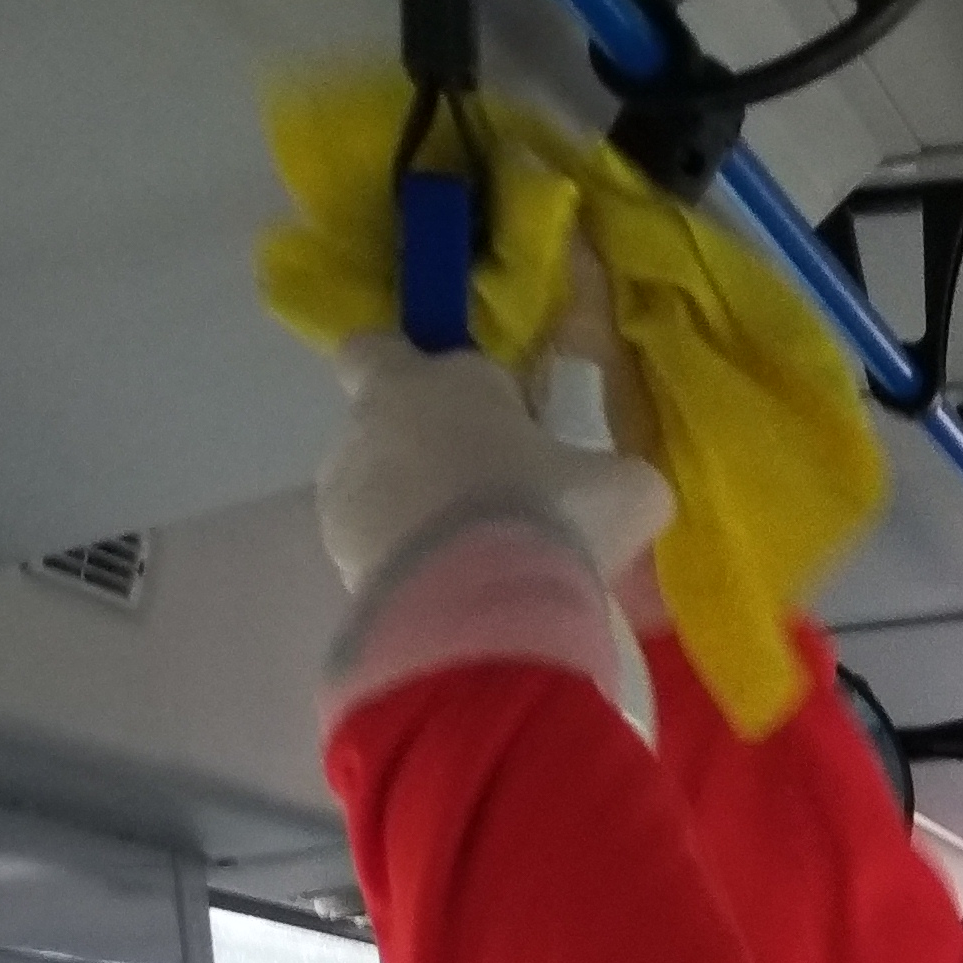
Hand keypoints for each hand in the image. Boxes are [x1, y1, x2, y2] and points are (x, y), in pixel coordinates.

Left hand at [318, 337, 671, 594]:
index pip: (381, 349)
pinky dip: (407, 566)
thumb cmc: (551, 513)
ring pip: (377, 490)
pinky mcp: (338, 559)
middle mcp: (368, 425)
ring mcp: (342, 496)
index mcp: (426, 380)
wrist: (485, 613)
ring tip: (478, 559)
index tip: (472, 408)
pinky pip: (375, 551)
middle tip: (494, 493)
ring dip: (415, 512)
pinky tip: (456, 595)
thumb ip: (610, 472)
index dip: (416, 374)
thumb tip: (623, 488)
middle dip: (428, 450)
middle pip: (385, 424)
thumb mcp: (621, 487)